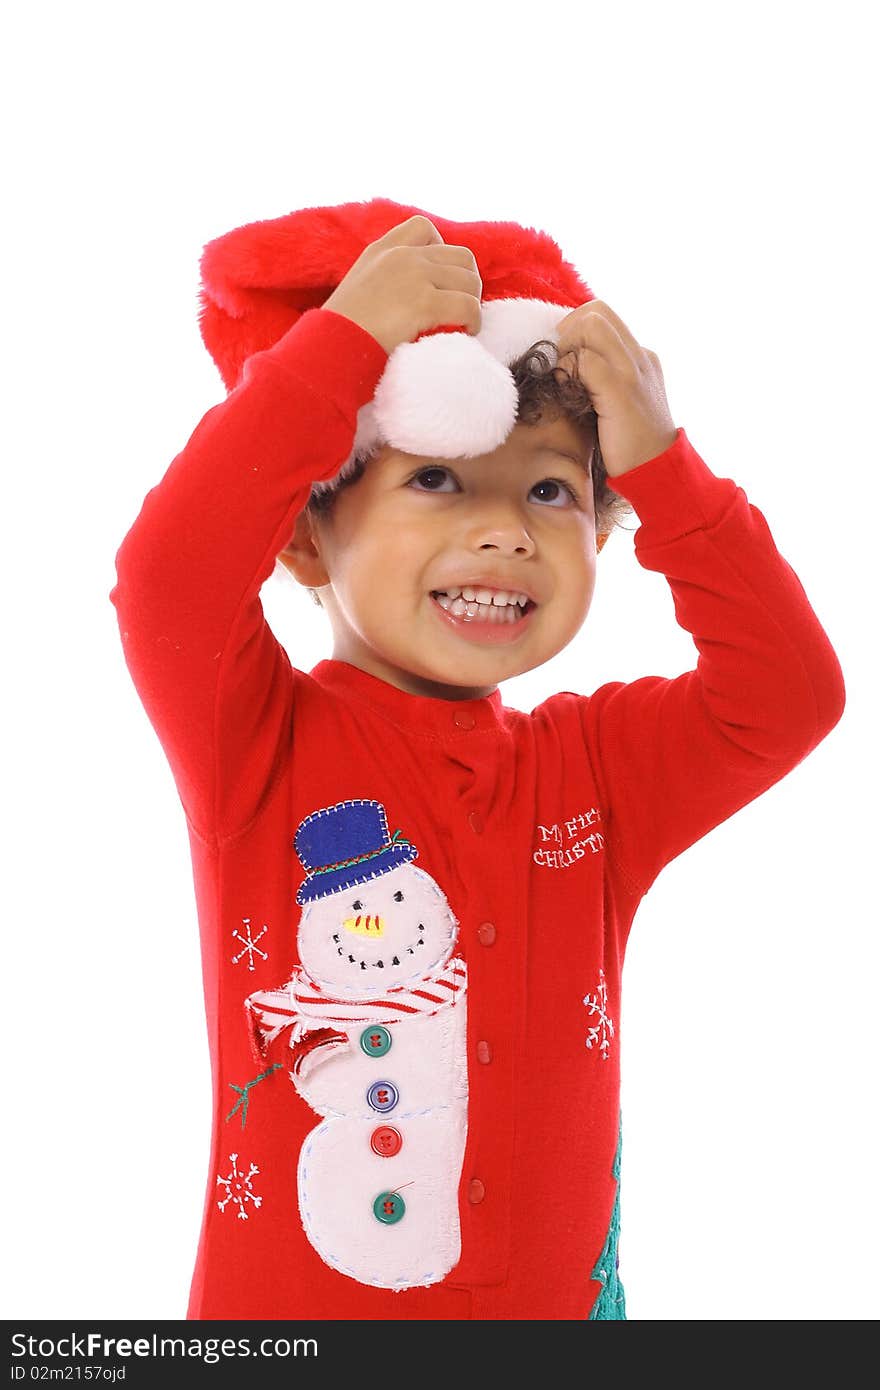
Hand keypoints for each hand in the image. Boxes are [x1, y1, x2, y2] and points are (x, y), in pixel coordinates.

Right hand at [322, 215, 482, 355]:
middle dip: (466, 281)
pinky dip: (473, 320)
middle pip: (460, 255)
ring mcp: (415, 276)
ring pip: (469, 280)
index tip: (438, 279)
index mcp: (381, 250)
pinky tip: (465, 332)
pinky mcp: (425, 302)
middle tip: (459, 306)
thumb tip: (404, 298)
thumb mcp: (356, 290)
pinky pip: (469, 306)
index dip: (442, 250)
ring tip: (463, 322)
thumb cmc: (338, 332)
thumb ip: (381, 280)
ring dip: (472, 302)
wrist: (330, 348)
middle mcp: (401, 256)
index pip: (423, 228)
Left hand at [554, 301, 676, 477]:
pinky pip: (586, 361)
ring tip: (563, 377)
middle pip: (596, 311)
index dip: (574, 329)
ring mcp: (632, 371)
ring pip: (591, 325)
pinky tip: (566, 391)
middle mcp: (640, 356)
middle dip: (567, 331)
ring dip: (567, 347)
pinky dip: (567, 371)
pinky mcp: (621, 391)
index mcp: (641, 357)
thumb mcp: (620, 403)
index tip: (562, 358)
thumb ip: (602, 380)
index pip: (602, 316)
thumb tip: (565, 367)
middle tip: (558, 364)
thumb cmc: (631, 445)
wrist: (657, 471)